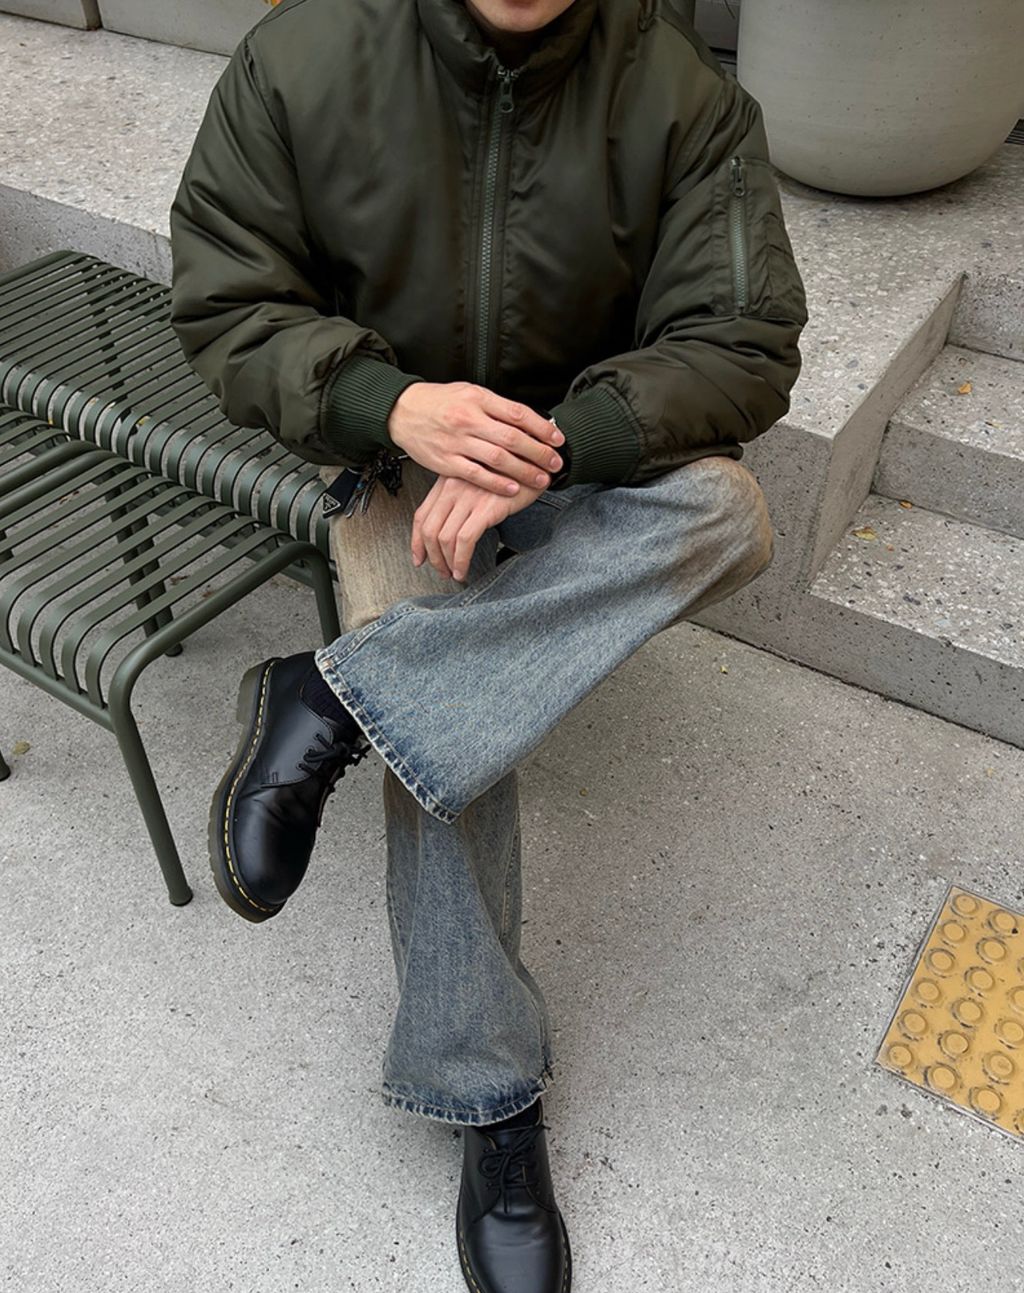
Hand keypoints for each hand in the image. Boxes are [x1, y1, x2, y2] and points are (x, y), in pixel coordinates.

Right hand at [389, 380, 564, 495]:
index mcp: (478, 399)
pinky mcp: (446, 462)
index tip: (557, 439)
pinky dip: (496, 483)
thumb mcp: (469, 392)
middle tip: (555, 462)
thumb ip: (496, 406)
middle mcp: (469, 419)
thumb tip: (527, 420)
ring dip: (524, 471)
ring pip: (498, 458)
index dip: (542, 428)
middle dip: (539, 452)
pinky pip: (476, 475)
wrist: (402, 411)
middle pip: (512, 438)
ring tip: (541, 478)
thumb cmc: (439, 402)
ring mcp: (457, 442)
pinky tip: (512, 488)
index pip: (518, 414)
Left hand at [411, 474, 545, 580]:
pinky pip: (464, 541)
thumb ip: (460, 498)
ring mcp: (468, 497)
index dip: (417, 542)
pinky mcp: (485, 508)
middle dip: (432, 557)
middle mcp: (452, 488)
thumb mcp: (478, 481)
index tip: (420, 558)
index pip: (421, 515)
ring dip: (446, 563)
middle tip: (441, 571)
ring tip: (455, 574)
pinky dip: (461, 560)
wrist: (537, 462)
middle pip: (429, 530)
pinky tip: (464, 569)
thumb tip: (448, 529)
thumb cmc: (510, 473)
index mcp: (447, 481)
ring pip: (444, 538)